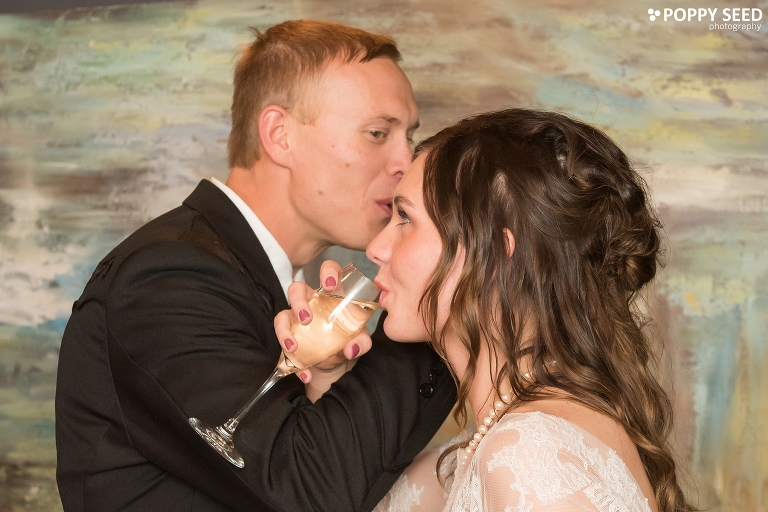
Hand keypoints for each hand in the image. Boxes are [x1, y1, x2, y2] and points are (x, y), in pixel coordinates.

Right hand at [273, 260, 373, 399]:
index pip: (328, 271)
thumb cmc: (348, 341)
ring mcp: (296, 320)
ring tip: (293, 347)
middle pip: (296, 289)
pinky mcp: (289, 339)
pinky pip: (283, 346)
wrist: (338, 365)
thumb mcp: (359, 341)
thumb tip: (351, 348)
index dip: (327, 272)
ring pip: (281, 315)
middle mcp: (311, 303)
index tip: (329, 284)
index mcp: (332, 295)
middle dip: (298, 301)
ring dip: (284, 330)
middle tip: (306, 318)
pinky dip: (291, 362)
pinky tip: (305, 374)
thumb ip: (361, 342)